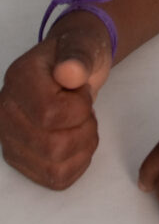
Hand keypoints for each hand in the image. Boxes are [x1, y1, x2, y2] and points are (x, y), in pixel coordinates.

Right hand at [0, 22, 112, 188]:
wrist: (71, 68)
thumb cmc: (79, 56)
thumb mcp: (85, 44)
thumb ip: (78, 55)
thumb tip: (68, 71)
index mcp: (18, 79)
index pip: (49, 115)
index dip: (79, 108)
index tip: (82, 91)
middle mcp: (5, 112)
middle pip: (52, 147)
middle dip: (84, 129)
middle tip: (86, 110)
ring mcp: (9, 138)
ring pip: (54, 167)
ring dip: (83, 147)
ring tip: (84, 124)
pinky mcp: (21, 158)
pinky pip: (55, 178)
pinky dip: (77, 163)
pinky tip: (79, 141)